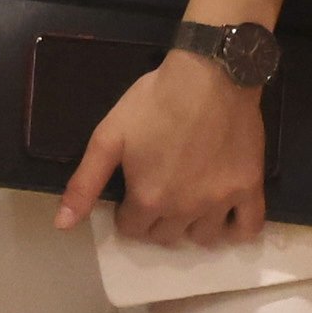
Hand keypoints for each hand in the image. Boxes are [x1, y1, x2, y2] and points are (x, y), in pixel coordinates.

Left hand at [59, 53, 269, 247]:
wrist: (211, 74)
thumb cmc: (155, 101)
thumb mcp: (109, 136)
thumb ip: (85, 183)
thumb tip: (62, 225)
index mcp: (148, 198)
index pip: (132, 229)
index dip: (128, 213)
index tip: (132, 192)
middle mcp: (184, 209)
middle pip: (166, 237)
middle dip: (156, 221)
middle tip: (159, 192)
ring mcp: (220, 201)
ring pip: (204, 237)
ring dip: (192, 227)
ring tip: (189, 203)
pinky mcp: (249, 188)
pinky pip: (248, 227)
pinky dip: (236, 230)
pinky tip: (225, 217)